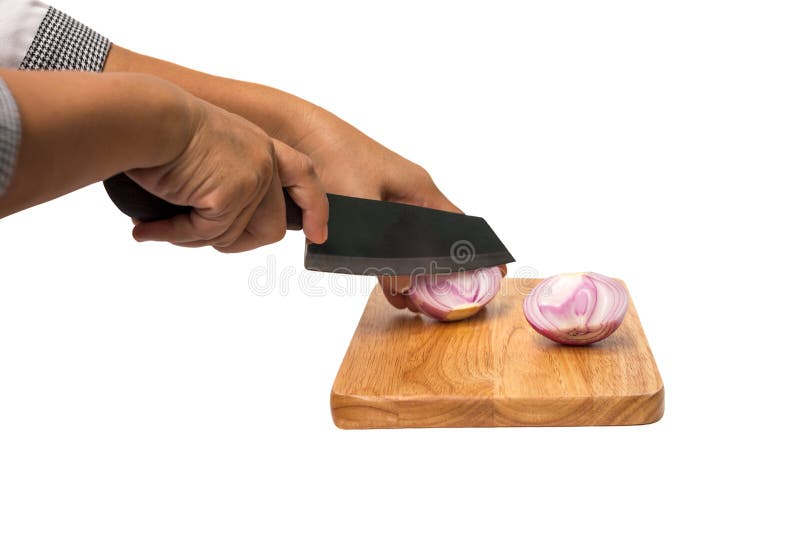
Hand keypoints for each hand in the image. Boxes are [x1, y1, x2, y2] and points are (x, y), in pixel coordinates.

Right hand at [128, 98, 327, 251]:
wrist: (141, 117)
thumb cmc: (156, 130)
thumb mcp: (206, 153)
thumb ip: (226, 183)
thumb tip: (219, 225)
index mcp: (259, 145)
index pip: (303, 175)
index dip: (314, 207)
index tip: (317, 233)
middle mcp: (264, 160)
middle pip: (269, 228)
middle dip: (233, 241)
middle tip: (195, 237)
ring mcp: (253, 178)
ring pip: (232, 236)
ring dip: (192, 236)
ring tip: (156, 223)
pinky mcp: (231, 195)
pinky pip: (206, 234)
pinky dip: (174, 234)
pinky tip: (147, 227)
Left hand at [286, 105, 482, 308]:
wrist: (297, 134)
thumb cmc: (336, 156)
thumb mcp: (363, 207)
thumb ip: (383, 249)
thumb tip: (403, 286)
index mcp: (420, 189)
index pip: (460, 225)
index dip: (477, 250)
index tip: (495, 271)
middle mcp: (408, 197)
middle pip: (434, 241)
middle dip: (438, 272)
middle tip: (442, 300)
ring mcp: (386, 205)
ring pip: (408, 246)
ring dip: (411, 272)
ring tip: (412, 302)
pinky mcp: (364, 212)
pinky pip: (385, 244)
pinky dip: (389, 265)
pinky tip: (389, 288)